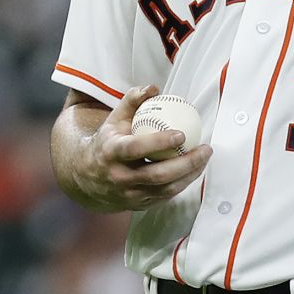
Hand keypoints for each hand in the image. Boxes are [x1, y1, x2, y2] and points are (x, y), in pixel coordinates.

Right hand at [59, 86, 210, 212]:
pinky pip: (166, 196)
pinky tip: (195, 169)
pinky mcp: (139, 205)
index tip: (181, 134)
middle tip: (205, 149)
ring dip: (190, 174)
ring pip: (166, 189)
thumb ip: (132, 101)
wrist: (88, 178)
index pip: (135, 148)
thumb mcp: (114, 120)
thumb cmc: (108, 142)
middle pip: (157, 174)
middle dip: (186, 163)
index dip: (158, 142)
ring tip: (205, 157)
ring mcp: (130, 194)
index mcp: (111, 153)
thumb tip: (153, 88)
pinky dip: (183, 183)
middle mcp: (119, 177)